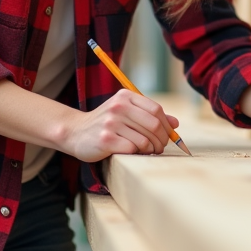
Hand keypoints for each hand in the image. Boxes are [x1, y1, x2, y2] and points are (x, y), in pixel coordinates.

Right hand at [58, 90, 178, 162]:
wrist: (75, 132)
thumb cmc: (106, 123)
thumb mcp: (126, 113)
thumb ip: (150, 115)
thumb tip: (175, 124)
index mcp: (125, 96)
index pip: (156, 110)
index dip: (166, 125)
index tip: (167, 136)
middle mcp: (118, 107)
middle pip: (154, 125)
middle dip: (161, 140)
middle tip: (159, 148)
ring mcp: (111, 123)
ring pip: (145, 140)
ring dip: (150, 150)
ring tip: (147, 151)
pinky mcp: (105, 140)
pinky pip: (132, 149)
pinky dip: (137, 154)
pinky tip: (132, 153)